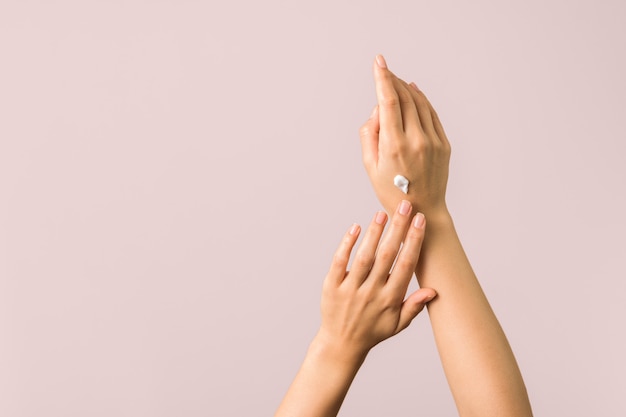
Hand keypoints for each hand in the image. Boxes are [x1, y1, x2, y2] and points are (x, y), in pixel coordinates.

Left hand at [317, 200, 436, 358]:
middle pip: (387, 255)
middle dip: (397, 228)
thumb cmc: (373, 331)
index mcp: (390, 299)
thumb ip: (414, 306)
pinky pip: (339, 261)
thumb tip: (433, 290)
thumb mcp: (397, 324)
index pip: (405, 265)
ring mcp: (350, 288)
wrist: (340, 344)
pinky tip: (355, 227)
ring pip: (364, 256)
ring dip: (374, 233)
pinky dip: (346, 244)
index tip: (420, 221)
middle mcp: (371, 292)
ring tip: (382, 212)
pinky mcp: (332, 286)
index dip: (414, 241)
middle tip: (404, 206)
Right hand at [359, 55, 450, 217]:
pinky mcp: (444, 144)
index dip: (382, 78)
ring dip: (406, 88)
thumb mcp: (369, 166)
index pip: (388, 101)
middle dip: (392, 80)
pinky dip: (422, 100)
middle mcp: (416, 140)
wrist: (423, 210)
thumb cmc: (391, 191)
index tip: (378, 62)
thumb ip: (369, 134)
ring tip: (396, 80)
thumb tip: (377, 109)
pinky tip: (414, 92)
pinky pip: (432, 114)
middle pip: (404, 97)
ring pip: (420, 103)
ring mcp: (433, 141)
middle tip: (384, 70)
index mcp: (394, 146)